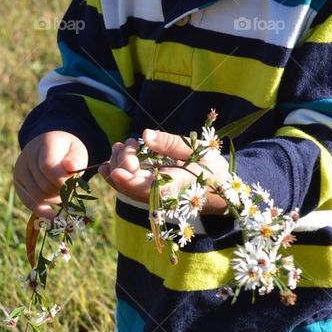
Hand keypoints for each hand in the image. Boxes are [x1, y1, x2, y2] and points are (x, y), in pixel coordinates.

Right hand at [13, 130, 88, 220]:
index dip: (62, 180)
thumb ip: (76, 160)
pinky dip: (43, 212)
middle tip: (71, 188)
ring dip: (55, 200)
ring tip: (64, 192)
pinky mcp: (18, 185)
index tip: (74, 182)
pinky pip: (30, 203)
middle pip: (44, 185)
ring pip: (38, 197)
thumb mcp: (77, 150)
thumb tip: (71, 167)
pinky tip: (54, 216)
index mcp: (44, 144)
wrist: (49, 146)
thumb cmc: (67, 151)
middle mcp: (27, 157)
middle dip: (62, 191)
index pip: (48, 167)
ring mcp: (20, 171)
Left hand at [98, 128, 228, 211]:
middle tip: (128, 142)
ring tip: (120, 145)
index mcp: (173, 187)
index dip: (125, 179)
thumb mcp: (198, 150)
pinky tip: (110, 160)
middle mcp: (160, 196)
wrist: (221, 190)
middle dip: (121, 161)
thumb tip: (145, 135)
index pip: (143, 188)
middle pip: (128, 185)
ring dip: (117, 164)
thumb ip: (171, 143)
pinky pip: (129, 186)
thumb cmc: (213, 170)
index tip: (114, 166)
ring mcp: (153, 196)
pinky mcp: (150, 193)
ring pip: (125, 186)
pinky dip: (119, 171)